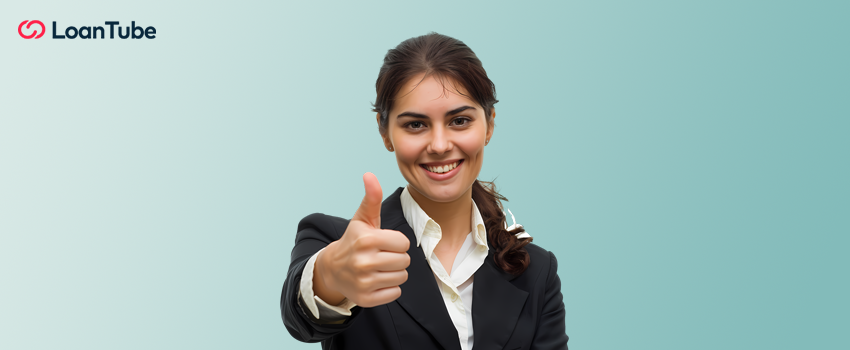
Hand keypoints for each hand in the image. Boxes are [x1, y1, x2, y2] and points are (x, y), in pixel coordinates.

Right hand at [314, 173, 410, 307]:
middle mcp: (364, 262)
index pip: (404, 243)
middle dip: (397, 257)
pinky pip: (395, 293)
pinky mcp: (366, 299)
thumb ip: (372, 198)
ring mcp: (364, 282)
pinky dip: (389, 288)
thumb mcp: (362, 219)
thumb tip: (369, 175)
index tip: (384, 243)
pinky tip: (377, 281)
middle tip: (382, 256)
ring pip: (402, 277)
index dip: (397, 242)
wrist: (332, 268)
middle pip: (405, 261)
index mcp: (366, 240)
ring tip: (379, 268)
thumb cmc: (354, 241)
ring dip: (394, 273)